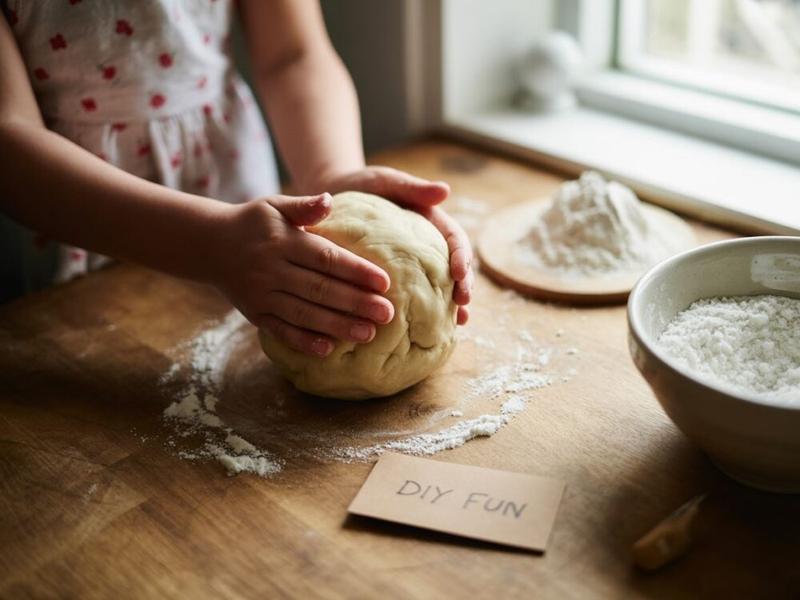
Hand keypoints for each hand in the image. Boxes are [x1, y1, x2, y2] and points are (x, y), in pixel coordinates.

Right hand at [210, 193, 394, 356]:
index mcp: (282, 241)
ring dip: (338, 326)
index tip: (384, 282)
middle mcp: (271, 269)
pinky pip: (281, 331)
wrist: (208, 244)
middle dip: (356, 303)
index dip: (356, 271)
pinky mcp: (255, 314)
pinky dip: (304, 342)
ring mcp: (262, 295)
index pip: (326, 258)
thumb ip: (304, 206)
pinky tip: (328, 350)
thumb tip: (330, 200)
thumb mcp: (274, 205)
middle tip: (388, 314)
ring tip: (369, 334)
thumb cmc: (253, 222)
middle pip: (320, 289)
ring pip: (304, 314)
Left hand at [317, 166, 472, 324]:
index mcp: (430, 223)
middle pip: (454, 268)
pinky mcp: (394, 278)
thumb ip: (411, 187)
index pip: (455, 240)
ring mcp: (412, 264)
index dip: (461, 257)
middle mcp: (426, 247)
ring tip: (456, 324)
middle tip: (463, 303)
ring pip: (438, 286)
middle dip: (462, 286)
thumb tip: (445, 190)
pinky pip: (411, 297)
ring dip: (451, 305)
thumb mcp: (385, 181)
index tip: (459, 273)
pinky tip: (422, 332)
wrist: (329, 199)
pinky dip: (420, 313)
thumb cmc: (361, 186)